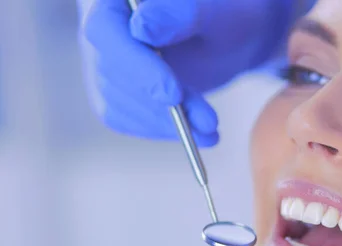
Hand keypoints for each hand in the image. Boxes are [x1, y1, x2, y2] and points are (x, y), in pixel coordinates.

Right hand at [78, 0, 296, 145]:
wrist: (232, 38)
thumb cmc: (226, 17)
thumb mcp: (217, 12)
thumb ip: (182, 13)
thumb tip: (141, 28)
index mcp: (116, 1)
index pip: (105, 31)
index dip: (136, 66)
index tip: (173, 94)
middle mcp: (104, 28)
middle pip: (112, 72)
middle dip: (159, 103)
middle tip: (207, 121)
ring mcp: (107, 61)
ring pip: (116, 101)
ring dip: (165, 122)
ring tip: (211, 128)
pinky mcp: (117, 91)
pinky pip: (125, 118)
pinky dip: (161, 129)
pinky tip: (196, 132)